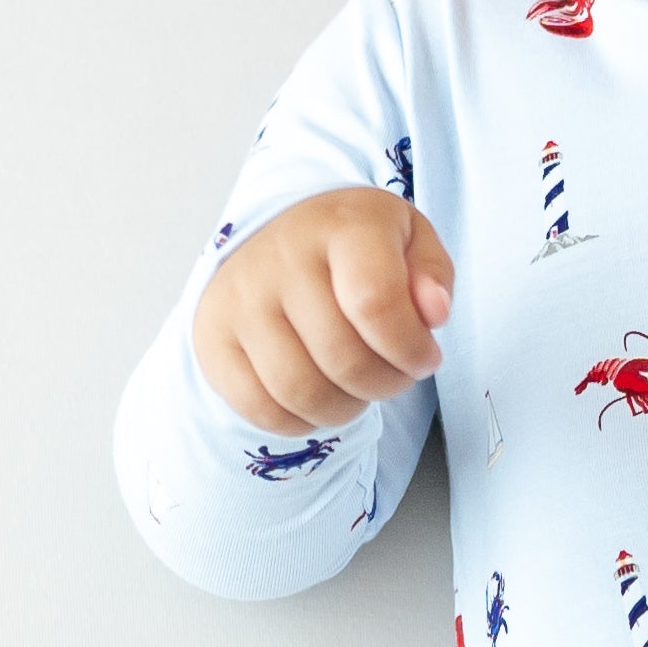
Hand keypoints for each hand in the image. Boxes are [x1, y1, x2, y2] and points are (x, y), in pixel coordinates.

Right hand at [194, 188, 453, 432]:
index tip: (425, 356)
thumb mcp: (411, 242)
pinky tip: (319, 396)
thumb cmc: (358, 249)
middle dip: (386, 384)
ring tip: (358, 386)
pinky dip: (301, 420)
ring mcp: (240, 298)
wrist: (279, 237)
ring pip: (302, 392)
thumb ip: (433, 275)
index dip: (410, 348)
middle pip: (343, 359)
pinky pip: (262, 409)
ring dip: (346, 408)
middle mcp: (281, 257)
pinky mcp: (213, 336)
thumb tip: (433, 312)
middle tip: (395, 374)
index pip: (374, 303)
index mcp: (340, 225)